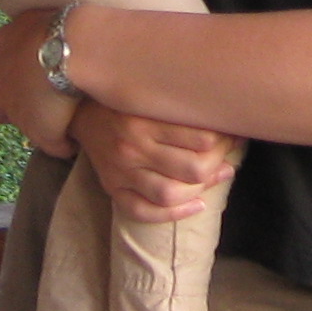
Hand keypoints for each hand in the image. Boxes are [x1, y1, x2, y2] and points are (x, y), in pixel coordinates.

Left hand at [0, 7, 76, 154]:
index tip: (25, 94)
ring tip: (70, 114)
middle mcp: (8, 108)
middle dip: (32, 115)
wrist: (71, 49)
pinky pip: (59, 148)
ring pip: (38, 135)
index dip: (6, 104)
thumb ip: (1, 40)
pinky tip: (79, 133)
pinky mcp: (50, 136)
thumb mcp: (20, 27)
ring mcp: (28, 125)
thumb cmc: (44, 32)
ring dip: (51, 126)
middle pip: (17, 122)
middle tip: (52, 101)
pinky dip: (67, 143)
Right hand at [74, 104, 240, 222]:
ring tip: (213, 178)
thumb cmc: (126, 102)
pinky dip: (175, 215)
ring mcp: (121, 171)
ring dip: (202, 190)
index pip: (202, 138)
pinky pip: (143, 212)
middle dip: (217, 165)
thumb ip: (183, 107)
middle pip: (192, 169)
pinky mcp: (112, 188)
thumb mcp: (152, 95)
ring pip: (171, 194)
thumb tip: (230, 126)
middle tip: (225, 157)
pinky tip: (197, 205)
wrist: (79, 112)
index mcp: (146, 117)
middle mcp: (132, 146)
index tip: (232, 133)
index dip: (226, 139)